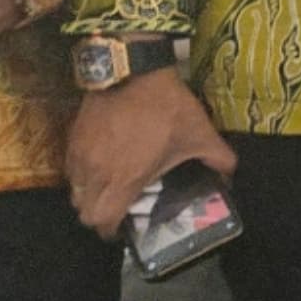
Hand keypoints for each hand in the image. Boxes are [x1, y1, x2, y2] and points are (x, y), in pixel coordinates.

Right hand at [66, 70, 237, 236]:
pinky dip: (82, 175)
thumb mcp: (201, 134)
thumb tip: (230, 177)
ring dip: (88, 196)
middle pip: (82, 211)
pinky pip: (70, 168)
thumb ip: (219, 160)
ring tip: (109, 189)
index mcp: (124, 178)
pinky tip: (101, 166)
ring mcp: (79, 154)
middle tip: (117, 210)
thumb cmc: (167, 106)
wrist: (133, 70)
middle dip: (98, 216)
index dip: (111, 230)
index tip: (123, 227)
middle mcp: (95, 171)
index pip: (102, 220)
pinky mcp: (72, 137)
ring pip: (74, 190)